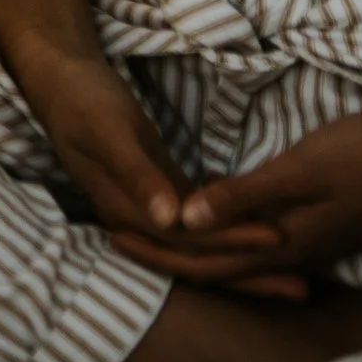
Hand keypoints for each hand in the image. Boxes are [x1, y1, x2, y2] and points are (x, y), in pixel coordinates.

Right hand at [3, 35, 303, 300]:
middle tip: (300, 284)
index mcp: (122, 209)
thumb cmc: (82, 100)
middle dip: (245, 268)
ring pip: (201, 238)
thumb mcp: (109, 131)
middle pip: (197, 253)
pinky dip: (227, 226)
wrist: (61, 76)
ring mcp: (147, 203)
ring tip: (290, 265)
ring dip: (241, 252)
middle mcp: (136, 216)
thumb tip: (168, 221)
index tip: (274, 239)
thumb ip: (137, 175)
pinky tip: (257, 228)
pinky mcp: (158, 186)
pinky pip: (197, 218)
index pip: (185, 240)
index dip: (230, 241)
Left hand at [108, 114, 361, 298]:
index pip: (204, 263)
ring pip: (228, 249)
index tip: (113, 233)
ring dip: (188, 241)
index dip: (157, 252)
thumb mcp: (299, 172)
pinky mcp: (301, 219)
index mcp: (278, 243)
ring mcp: (296, 237)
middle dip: (163, 251)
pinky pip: (246, 232)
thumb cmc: (360, 156)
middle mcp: (284, 249)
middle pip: (211, 262)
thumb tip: (185, 219)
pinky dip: (216, 226)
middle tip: (115, 230)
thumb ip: (243, 196)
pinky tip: (199, 209)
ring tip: (148, 223)